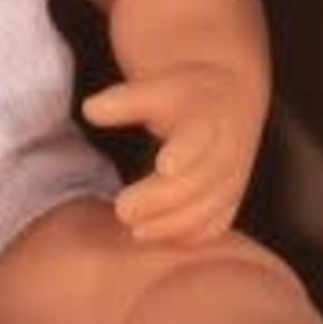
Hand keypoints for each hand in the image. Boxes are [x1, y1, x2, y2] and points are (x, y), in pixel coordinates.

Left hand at [83, 62, 263, 246]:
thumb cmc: (182, 96)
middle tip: (122, 209)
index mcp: (207, 119)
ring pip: (208, 210)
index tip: (163, 166)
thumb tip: (90, 109)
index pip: (198, 138)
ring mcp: (232, 178)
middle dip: (161, 200)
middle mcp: (226, 152)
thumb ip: (126, 101)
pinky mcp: (230, 198)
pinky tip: (156, 234)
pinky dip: (187, 235)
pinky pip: (214, 225)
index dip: (184, 153)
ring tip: (134, 228)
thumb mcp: (157, 88)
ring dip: (171, 224)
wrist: (228, 99)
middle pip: (198, 183)